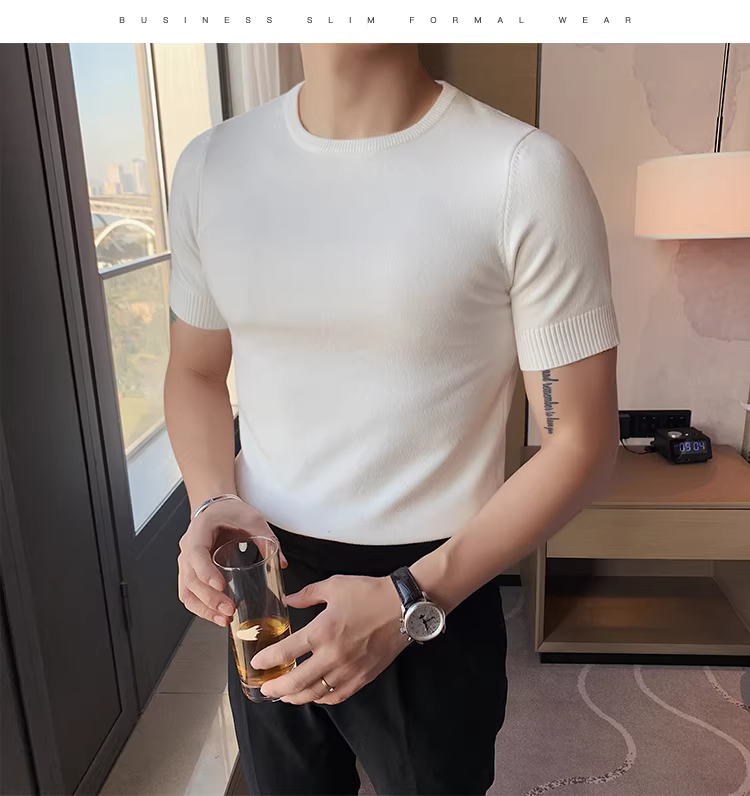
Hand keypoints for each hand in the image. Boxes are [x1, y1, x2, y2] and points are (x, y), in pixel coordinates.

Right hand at [177, 499, 286, 626]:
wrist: (215, 508)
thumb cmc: (229, 512)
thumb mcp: (252, 518)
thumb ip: (266, 538)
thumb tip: (281, 562)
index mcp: (200, 530)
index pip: (196, 553)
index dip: (206, 572)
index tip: (220, 585)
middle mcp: (188, 547)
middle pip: (191, 578)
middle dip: (209, 598)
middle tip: (228, 609)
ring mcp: (186, 562)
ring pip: (187, 591)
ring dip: (203, 609)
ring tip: (223, 620)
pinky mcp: (191, 573)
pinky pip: (190, 594)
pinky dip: (201, 608)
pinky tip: (216, 616)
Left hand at [251, 574, 408, 704]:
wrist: (403, 607)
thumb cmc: (369, 593)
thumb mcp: (334, 586)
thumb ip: (307, 594)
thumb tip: (289, 600)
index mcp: (322, 631)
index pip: (286, 653)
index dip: (267, 661)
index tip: (258, 664)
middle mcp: (332, 656)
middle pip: (296, 681)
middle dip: (276, 688)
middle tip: (266, 688)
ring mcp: (348, 670)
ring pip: (315, 694)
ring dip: (296, 697)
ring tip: (285, 696)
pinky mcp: (363, 678)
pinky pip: (337, 696)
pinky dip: (322, 699)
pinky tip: (315, 696)